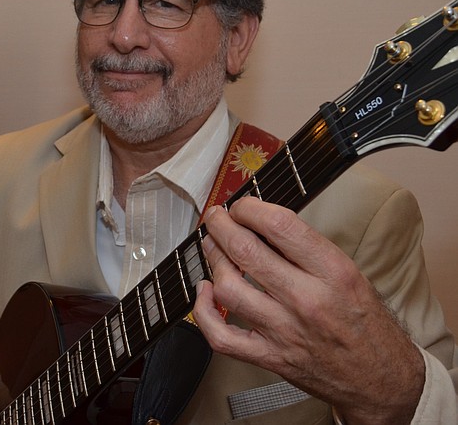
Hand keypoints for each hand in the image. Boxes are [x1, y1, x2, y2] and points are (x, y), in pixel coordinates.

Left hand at [192, 197, 424, 424]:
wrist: (381, 379)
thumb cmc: (365, 323)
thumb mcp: (349, 273)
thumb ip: (306, 249)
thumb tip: (261, 222)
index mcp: (333, 272)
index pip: (280, 226)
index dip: (250, 208)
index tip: (242, 205)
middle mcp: (307, 299)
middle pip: (245, 251)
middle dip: (221, 226)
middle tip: (217, 218)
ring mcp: (284, 330)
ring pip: (228, 287)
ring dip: (213, 261)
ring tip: (213, 248)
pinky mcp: (270, 356)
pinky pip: (221, 336)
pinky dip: (204, 312)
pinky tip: (205, 292)